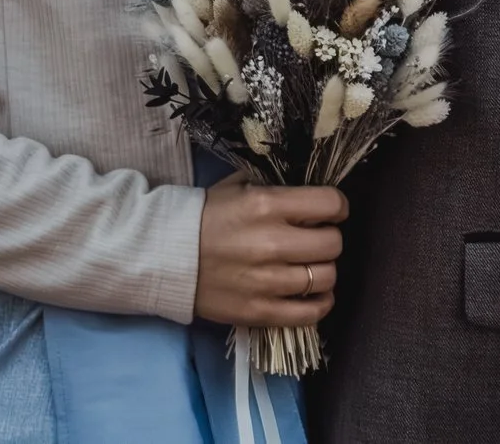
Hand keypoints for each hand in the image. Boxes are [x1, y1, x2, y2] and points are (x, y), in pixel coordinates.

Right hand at [193, 181, 346, 327]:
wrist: (163, 255)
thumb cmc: (204, 217)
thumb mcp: (237, 187)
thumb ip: (273, 187)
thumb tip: (307, 190)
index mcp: (265, 205)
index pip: (330, 204)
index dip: (336, 206)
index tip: (329, 211)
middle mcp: (271, 243)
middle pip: (333, 243)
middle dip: (329, 238)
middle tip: (315, 239)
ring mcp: (266, 281)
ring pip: (326, 278)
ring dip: (323, 270)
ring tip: (310, 266)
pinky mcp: (259, 311)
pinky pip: (310, 313)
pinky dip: (320, 303)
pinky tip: (313, 294)